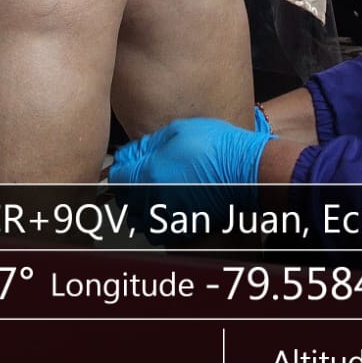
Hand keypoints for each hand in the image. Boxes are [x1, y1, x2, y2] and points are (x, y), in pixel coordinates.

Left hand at [108, 114, 272, 223]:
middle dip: (128, 186)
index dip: (121, 166)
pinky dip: (155, 222)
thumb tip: (135, 151)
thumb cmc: (217, 148)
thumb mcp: (178, 130)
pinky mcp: (183, 229)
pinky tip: (165, 207)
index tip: (127, 161)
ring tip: (150, 192)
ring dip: (139, 207)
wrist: (244, 171)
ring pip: (139, 220)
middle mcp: (154, 201)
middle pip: (125, 200)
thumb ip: (149, 143)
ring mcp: (169, 217)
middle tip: (138, 174)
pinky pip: (158, 232)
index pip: (116, 177)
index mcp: (149, 175)